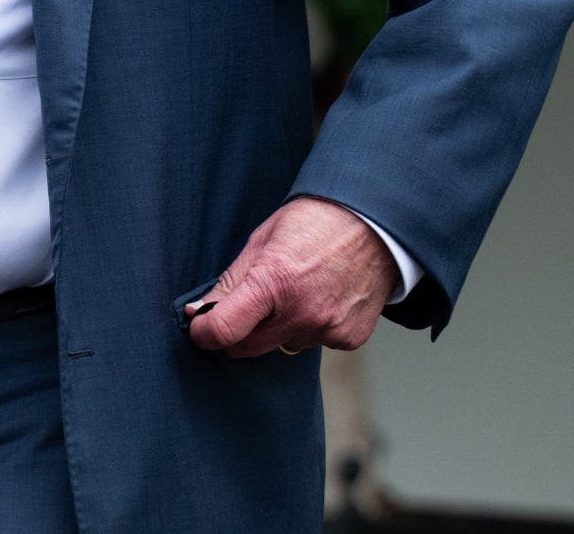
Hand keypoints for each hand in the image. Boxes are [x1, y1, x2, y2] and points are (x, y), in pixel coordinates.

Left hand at [186, 196, 397, 357]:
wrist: (375, 227)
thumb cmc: (313, 225)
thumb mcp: (262, 241)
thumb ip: (230, 282)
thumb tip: (198, 312)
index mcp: (274, 282)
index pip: (224, 330)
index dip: (204, 333)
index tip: (199, 326)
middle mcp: (302, 313)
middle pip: (247, 348)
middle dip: (235, 333)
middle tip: (243, 306)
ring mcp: (328, 330)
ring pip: (282, 345)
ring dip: (277, 328)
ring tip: (295, 291)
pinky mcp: (349, 340)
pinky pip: (314, 343)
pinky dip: (309, 327)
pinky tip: (320, 298)